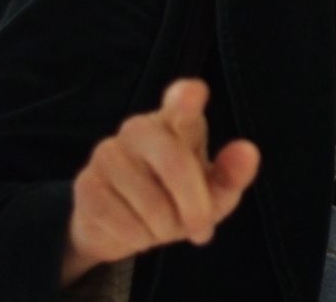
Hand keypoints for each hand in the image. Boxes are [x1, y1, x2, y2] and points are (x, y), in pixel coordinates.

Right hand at [60, 79, 260, 285]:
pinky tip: (137, 228)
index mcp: (178, 120)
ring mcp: (108, 153)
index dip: (187, 97)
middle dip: (195, 206)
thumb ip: (233, 173)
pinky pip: (124, 223)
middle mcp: (140, 127)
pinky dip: (140, 238)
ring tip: (162, 225)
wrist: (123, 226)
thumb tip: (248, 152)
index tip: (193, 96)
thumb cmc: (178, 198)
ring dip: (165, 229)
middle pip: (175, 163)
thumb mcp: (213, 192)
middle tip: (202, 230)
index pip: (182, 98)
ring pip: (151, 202)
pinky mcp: (86, 185)